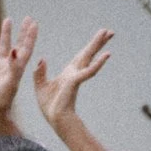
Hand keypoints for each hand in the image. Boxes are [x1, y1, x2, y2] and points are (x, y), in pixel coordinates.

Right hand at [0, 15, 35, 137]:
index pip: (26, 48)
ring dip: (7, 34)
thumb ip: (13, 68)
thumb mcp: (10, 84)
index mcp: (17, 68)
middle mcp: (10, 66)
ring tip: (8, 20)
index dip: (30, 36)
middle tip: (27, 17)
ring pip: (5, 47)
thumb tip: (16, 51)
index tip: (34, 23)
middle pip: (18, 44)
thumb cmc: (1, 102)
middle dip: (22, 32)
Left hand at [34, 28, 112, 145]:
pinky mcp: (75, 82)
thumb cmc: (50, 106)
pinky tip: (106, 55)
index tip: (99, 37)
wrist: (55, 119)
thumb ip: (40, 73)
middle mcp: (75, 72)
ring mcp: (77, 76)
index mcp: (69, 73)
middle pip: (88, 53)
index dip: (90, 46)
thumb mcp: (40, 86)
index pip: (81, 56)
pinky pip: (88, 71)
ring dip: (99, 45)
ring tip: (109, 34)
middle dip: (98, 42)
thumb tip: (41, 59)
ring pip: (90, 57)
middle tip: (110, 31)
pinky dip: (97, 63)